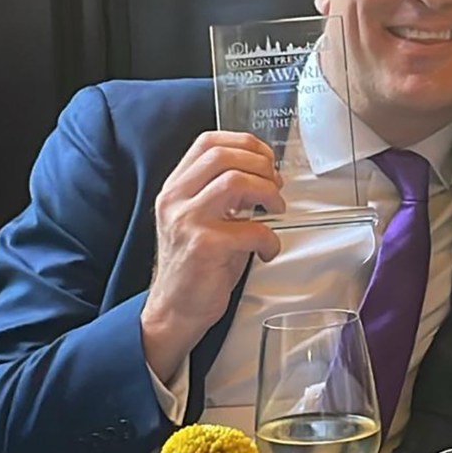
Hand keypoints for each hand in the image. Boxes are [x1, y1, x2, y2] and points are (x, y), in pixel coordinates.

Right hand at [141, 131, 284, 381]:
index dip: (245, 143)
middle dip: (261, 166)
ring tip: (276, 210)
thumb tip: (267, 175)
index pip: (207, 142)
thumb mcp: (204, 219)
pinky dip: (270, 238)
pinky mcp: (203, 247)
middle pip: (223, 156)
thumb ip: (225, 193)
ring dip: (267, 193)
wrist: (175, 310)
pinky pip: (250, 229)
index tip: (267, 160)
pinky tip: (267, 250)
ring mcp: (187, 221)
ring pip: (235, 182)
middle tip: (276, 187)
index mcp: (176, 187)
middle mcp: (175, 199)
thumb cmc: (197, 265)